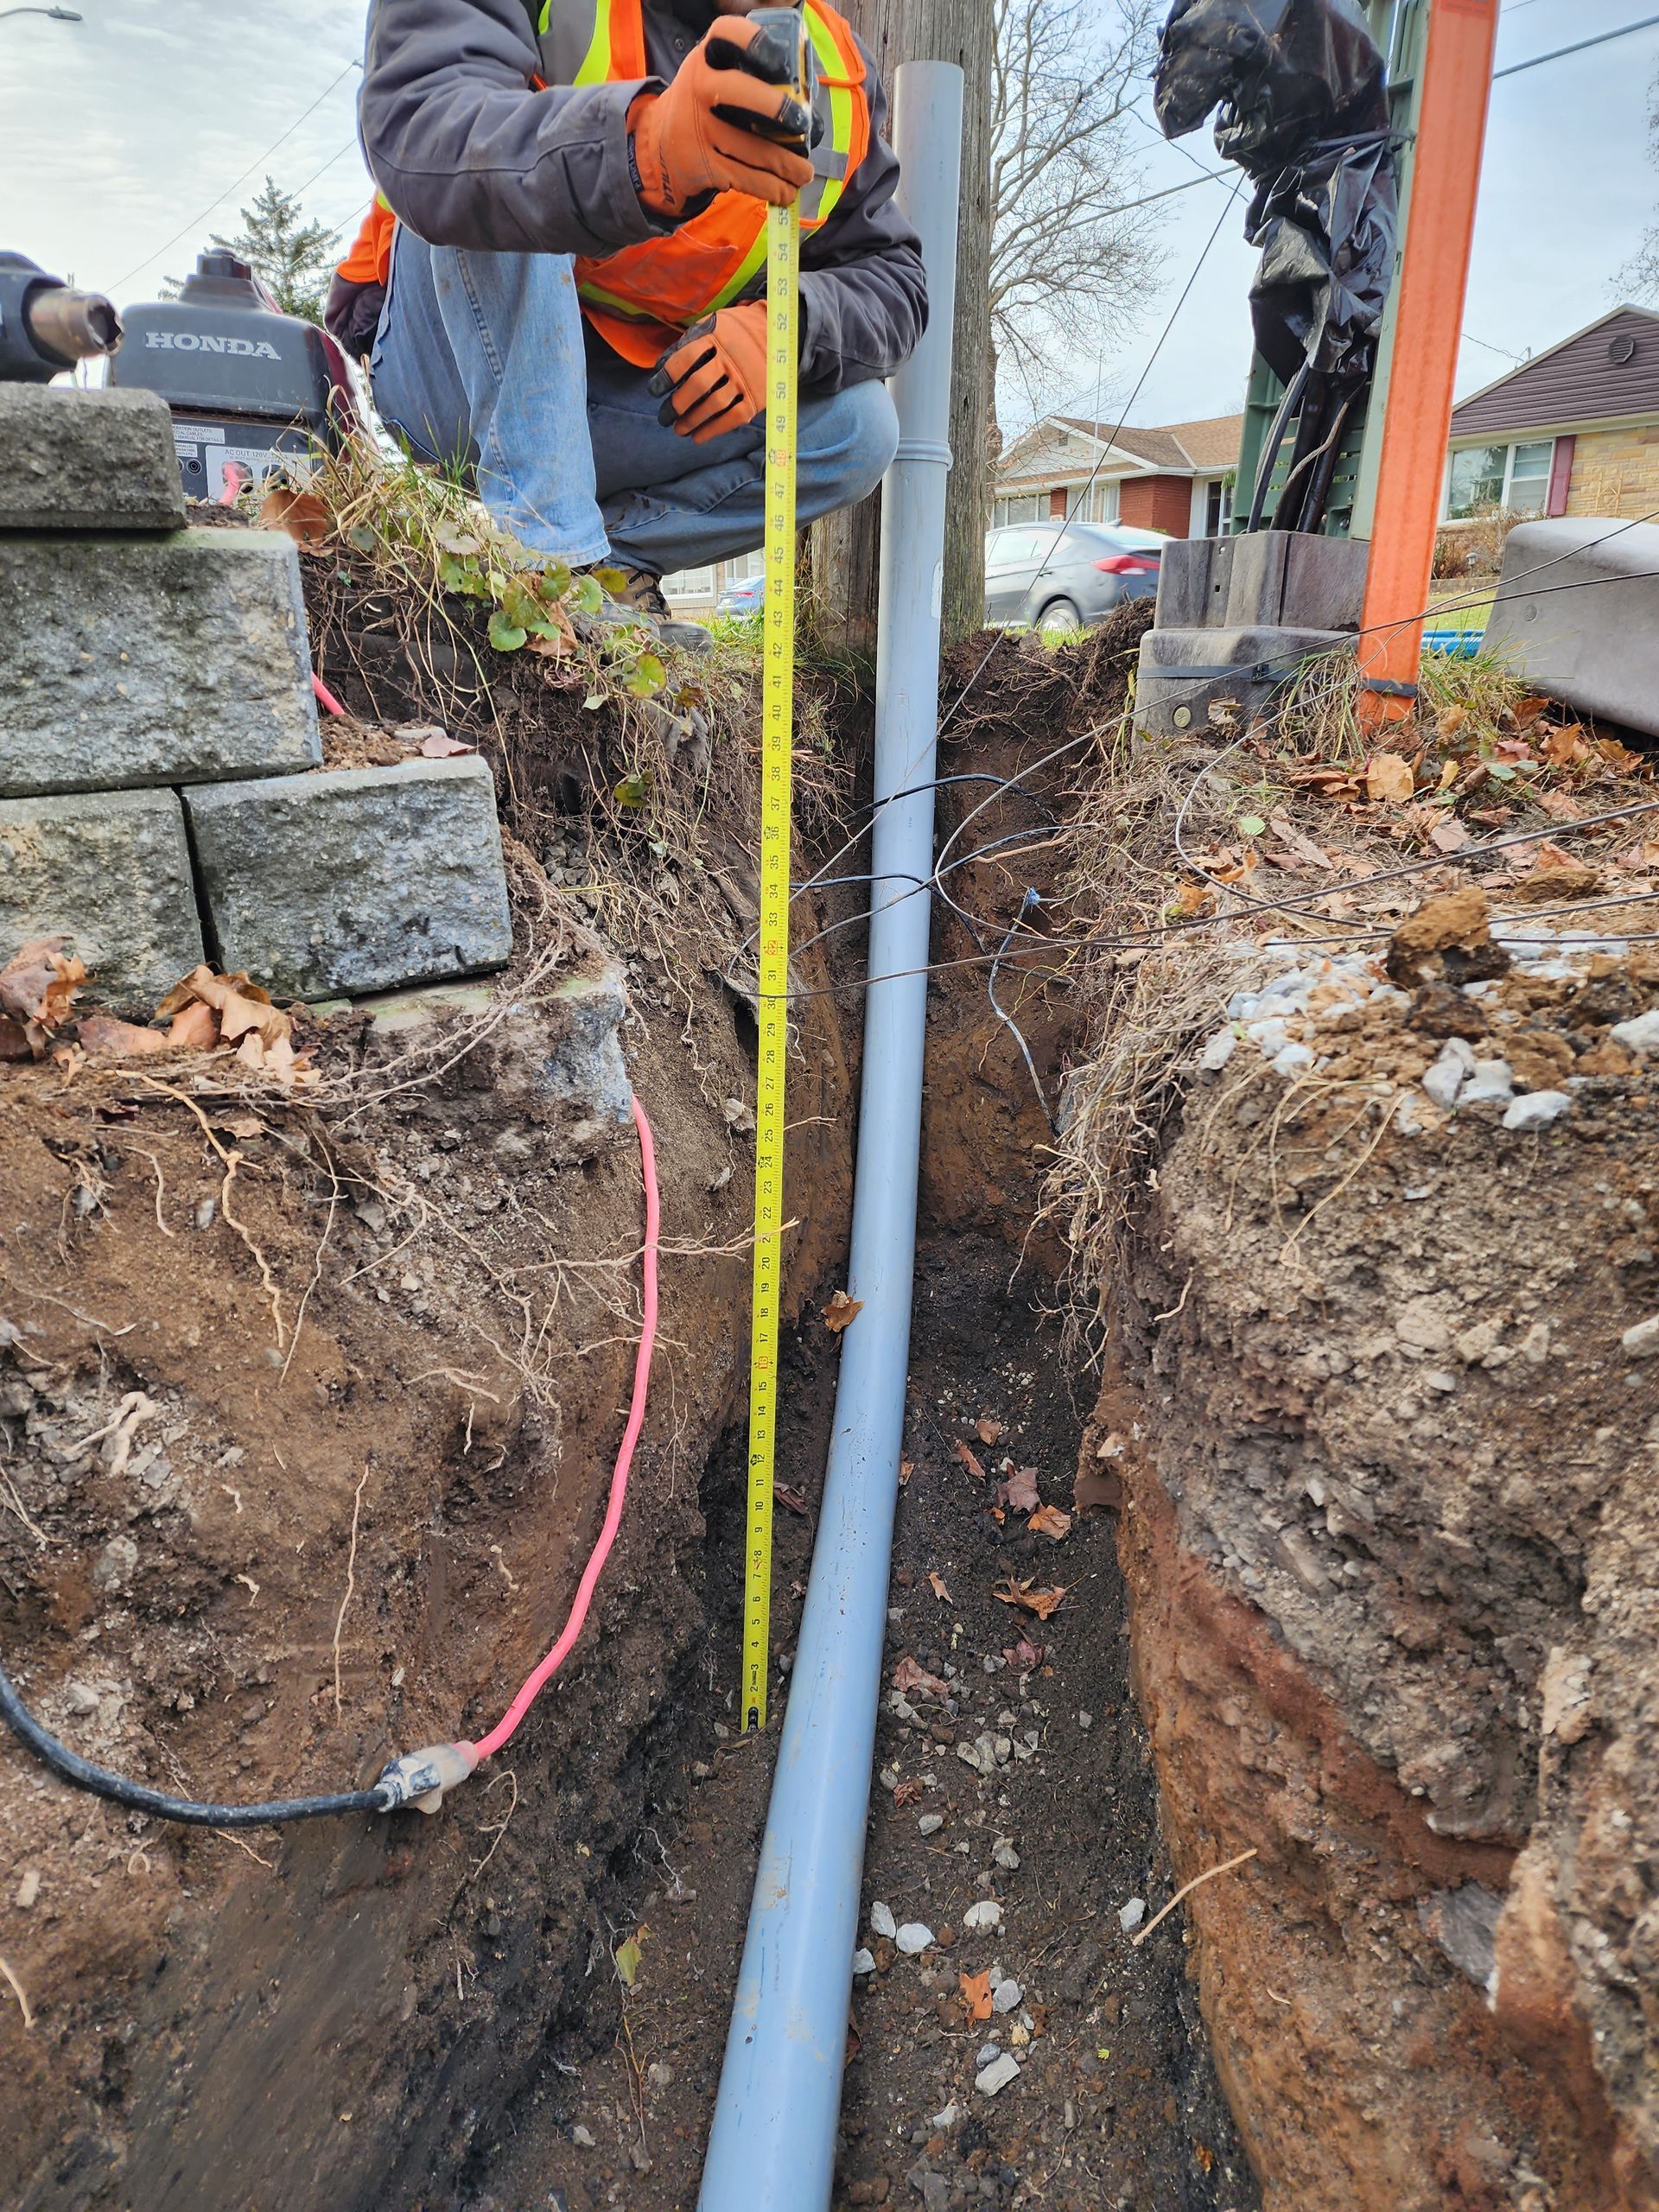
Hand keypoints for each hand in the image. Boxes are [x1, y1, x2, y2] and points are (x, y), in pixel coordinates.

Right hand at [630, 15, 813, 217]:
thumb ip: (743, 75)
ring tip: (804, 173)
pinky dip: (772, 188)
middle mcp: (699, 89)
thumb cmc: (703, 107)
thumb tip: (802, 101)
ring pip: (753, 149)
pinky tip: (786, 191)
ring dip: (787, 166)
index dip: (753, 42)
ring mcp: (700, 130)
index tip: (779, 60)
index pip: (726, 34)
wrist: (658, 146)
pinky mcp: (704, 166)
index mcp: (705, 59)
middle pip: (739, 91)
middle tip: (802, 124)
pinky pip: (747, 179)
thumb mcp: (711, 77)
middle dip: (777, 108)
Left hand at [650, 305, 770, 442]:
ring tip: (678, 429)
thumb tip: (661, 366)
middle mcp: (731, 359)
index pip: (684, 359)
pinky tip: (697, 437)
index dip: (666, 377)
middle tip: (664, 417)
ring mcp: (745, 379)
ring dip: (692, 421)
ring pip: (714, 405)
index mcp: (716, 337)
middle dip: (677, 405)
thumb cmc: (735, 332)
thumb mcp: (713, 324)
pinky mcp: (756, 397)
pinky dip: (713, 430)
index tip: (654, 390)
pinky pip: (732, 418)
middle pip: (698, 385)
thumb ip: (689, 342)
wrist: (776, 335)